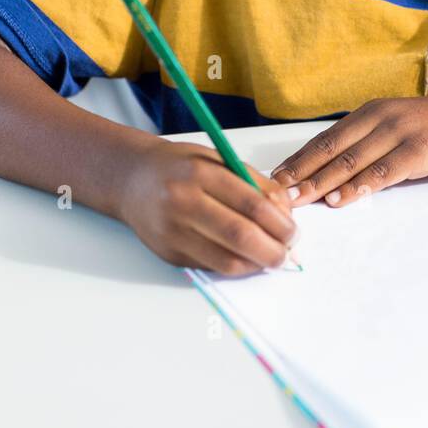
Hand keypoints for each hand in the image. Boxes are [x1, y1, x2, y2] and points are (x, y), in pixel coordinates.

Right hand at [117, 138, 297, 274]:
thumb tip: (287, 214)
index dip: (280, 223)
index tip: (294, 232)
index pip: (251, 204)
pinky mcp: (168, 253)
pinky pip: (211, 267)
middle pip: (240, 235)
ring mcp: (172, 231)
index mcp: (200, 172)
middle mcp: (183, 202)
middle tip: (287, 252)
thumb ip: (255, 183)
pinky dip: (235, 267)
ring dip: (256, 264)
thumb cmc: (181, 167)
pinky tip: (247, 260)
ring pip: (226, 260)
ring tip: (271, 258)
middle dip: (273, 249)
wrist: (133, 179)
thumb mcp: (220, 160)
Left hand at [271, 93, 427, 207]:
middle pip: (331, 149)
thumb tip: (339, 174)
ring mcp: (402, 131)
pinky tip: (341, 198)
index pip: (326, 139)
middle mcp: (382, 117)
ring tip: (296, 201)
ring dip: (321, 182)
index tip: (273, 179)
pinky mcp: (423, 148)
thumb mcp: (405, 130)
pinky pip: (384, 170)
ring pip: (352, 160)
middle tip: (273, 195)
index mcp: (373, 112)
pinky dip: (360, 185)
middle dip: (300, 174)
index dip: (298, 160)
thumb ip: (375, 146)